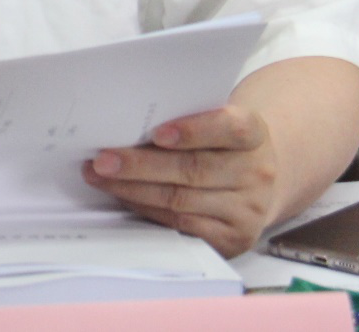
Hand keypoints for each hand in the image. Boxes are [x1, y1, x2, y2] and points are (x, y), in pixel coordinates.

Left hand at [82, 105, 278, 256]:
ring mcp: (247, 209)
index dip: (193, 131)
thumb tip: (127, 124)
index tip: (157, 133)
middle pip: (194, 169)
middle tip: (104, 161)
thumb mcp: (217, 122)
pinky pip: (182, 226)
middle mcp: (256, 172)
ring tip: (102, 178)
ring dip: (133, 190)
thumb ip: (186, 118)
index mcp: (254, 133)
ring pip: (181, 201)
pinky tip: (126, 198)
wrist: (256, 182)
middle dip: (141, 166)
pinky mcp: (233, 239)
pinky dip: (148, 211)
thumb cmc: (223, 144)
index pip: (230, 128)